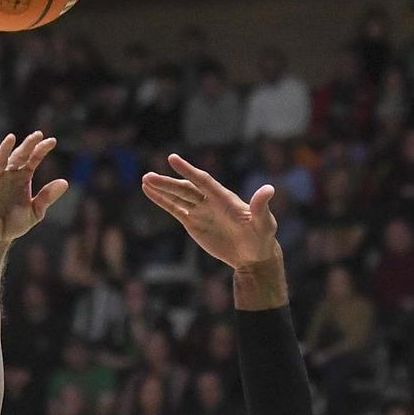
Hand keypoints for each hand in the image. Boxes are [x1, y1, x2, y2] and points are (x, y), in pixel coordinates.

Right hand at [0, 132, 68, 258]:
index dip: (41, 151)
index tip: (52, 141)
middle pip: (18, 157)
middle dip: (27, 146)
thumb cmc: (14, 224)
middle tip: (37, 135)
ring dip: (5, 149)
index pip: (33, 160)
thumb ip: (47, 197)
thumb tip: (65, 182)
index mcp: (22, 179)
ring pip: (0, 160)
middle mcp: (9, 176)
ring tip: (12, 138)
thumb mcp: (35, 212)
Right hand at [142, 153, 277, 268]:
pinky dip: (162, 201)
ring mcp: (201, 210)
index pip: (203, 182)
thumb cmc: (262, 238)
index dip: (188, 171)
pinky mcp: (194, 222)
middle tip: (148, 176)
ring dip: (162, 189)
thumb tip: (268, 189)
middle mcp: (210, 201)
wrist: (253, 255)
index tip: (173, 159)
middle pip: (186, 189)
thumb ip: (261, 207)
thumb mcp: (264, 224)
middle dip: (167, 184)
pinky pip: (175, 209)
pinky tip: (149, 191)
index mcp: (224, 199)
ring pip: (178, 197)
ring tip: (145, 180)